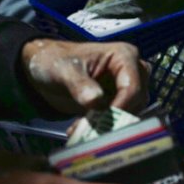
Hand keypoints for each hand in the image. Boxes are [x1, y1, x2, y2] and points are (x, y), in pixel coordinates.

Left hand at [21, 38, 150, 114]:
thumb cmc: (56, 60)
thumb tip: (95, 101)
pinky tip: (80, 127)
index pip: (133, 85)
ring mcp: (126, 87)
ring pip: (130, 112)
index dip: (122, 105)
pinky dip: (101, 126)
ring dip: (108, 123)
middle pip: (137, 100)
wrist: (46, 69)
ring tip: (81, 127)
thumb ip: (79, 84)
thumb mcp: (64, 69)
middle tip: (92, 126)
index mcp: (124, 56)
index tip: (104, 120)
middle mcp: (131, 71)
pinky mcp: (118, 102)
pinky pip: (118, 118)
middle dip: (115, 116)